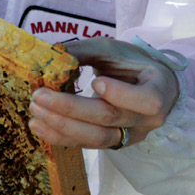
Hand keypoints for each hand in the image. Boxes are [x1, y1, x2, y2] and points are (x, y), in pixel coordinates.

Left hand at [28, 36, 179, 149]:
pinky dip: (62, 136)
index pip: (147, 100)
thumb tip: (49, 55)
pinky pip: (87, 144)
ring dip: (62, 127)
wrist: (147, 87)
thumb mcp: (112, 49)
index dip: (120, 94)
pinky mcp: (113, 143)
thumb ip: (83, 51)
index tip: (94, 82)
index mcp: (159, 89)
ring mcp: (131, 135)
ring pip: (97, 138)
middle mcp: (148, 119)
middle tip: (39, 96)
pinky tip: (40, 125)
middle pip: (110, 118)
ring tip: (35, 113)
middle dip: (71, 108)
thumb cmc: (131, 64)